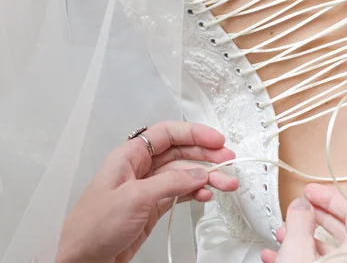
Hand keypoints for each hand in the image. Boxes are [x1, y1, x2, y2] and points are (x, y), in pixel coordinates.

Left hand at [56, 121, 238, 262]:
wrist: (82, 259)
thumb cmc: (92, 227)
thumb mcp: (134, 198)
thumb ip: (170, 182)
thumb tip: (197, 173)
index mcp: (130, 156)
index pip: (167, 134)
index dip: (194, 133)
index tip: (216, 140)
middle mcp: (141, 168)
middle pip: (180, 153)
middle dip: (206, 156)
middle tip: (227, 161)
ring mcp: (148, 187)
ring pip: (185, 173)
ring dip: (206, 177)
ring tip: (226, 183)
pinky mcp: (153, 206)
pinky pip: (181, 192)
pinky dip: (196, 192)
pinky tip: (206, 194)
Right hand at [261, 184, 346, 262]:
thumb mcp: (298, 250)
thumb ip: (300, 222)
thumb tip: (301, 206)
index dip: (331, 197)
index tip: (312, 191)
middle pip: (343, 229)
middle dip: (316, 215)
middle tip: (301, 205)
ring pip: (329, 249)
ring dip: (304, 237)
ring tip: (283, 232)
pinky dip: (302, 255)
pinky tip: (278, 254)